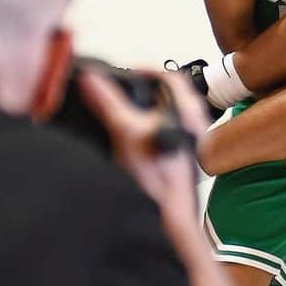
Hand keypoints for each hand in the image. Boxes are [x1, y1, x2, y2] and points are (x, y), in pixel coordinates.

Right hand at [79, 68, 208, 212]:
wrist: (168, 217)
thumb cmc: (158, 180)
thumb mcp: (126, 132)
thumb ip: (108, 103)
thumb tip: (93, 80)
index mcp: (188, 111)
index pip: (170, 76)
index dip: (145, 68)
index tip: (125, 71)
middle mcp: (192, 125)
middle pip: (168, 94)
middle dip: (141, 89)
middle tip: (120, 88)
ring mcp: (187, 142)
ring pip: (165, 114)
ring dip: (141, 109)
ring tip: (119, 110)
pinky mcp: (178, 157)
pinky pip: (161, 133)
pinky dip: (143, 128)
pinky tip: (127, 137)